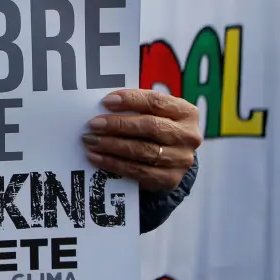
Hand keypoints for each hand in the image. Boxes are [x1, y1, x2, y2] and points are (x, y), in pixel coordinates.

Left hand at [82, 89, 202, 190]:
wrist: (173, 158)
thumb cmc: (158, 127)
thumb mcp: (156, 112)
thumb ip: (137, 106)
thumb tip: (105, 105)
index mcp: (187, 113)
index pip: (156, 102)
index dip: (130, 100)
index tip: (106, 101)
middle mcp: (188, 136)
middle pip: (150, 127)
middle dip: (118, 125)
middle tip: (93, 124)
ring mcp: (181, 159)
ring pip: (143, 151)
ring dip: (112, 145)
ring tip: (91, 141)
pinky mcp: (170, 179)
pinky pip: (138, 171)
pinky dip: (114, 164)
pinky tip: (97, 158)